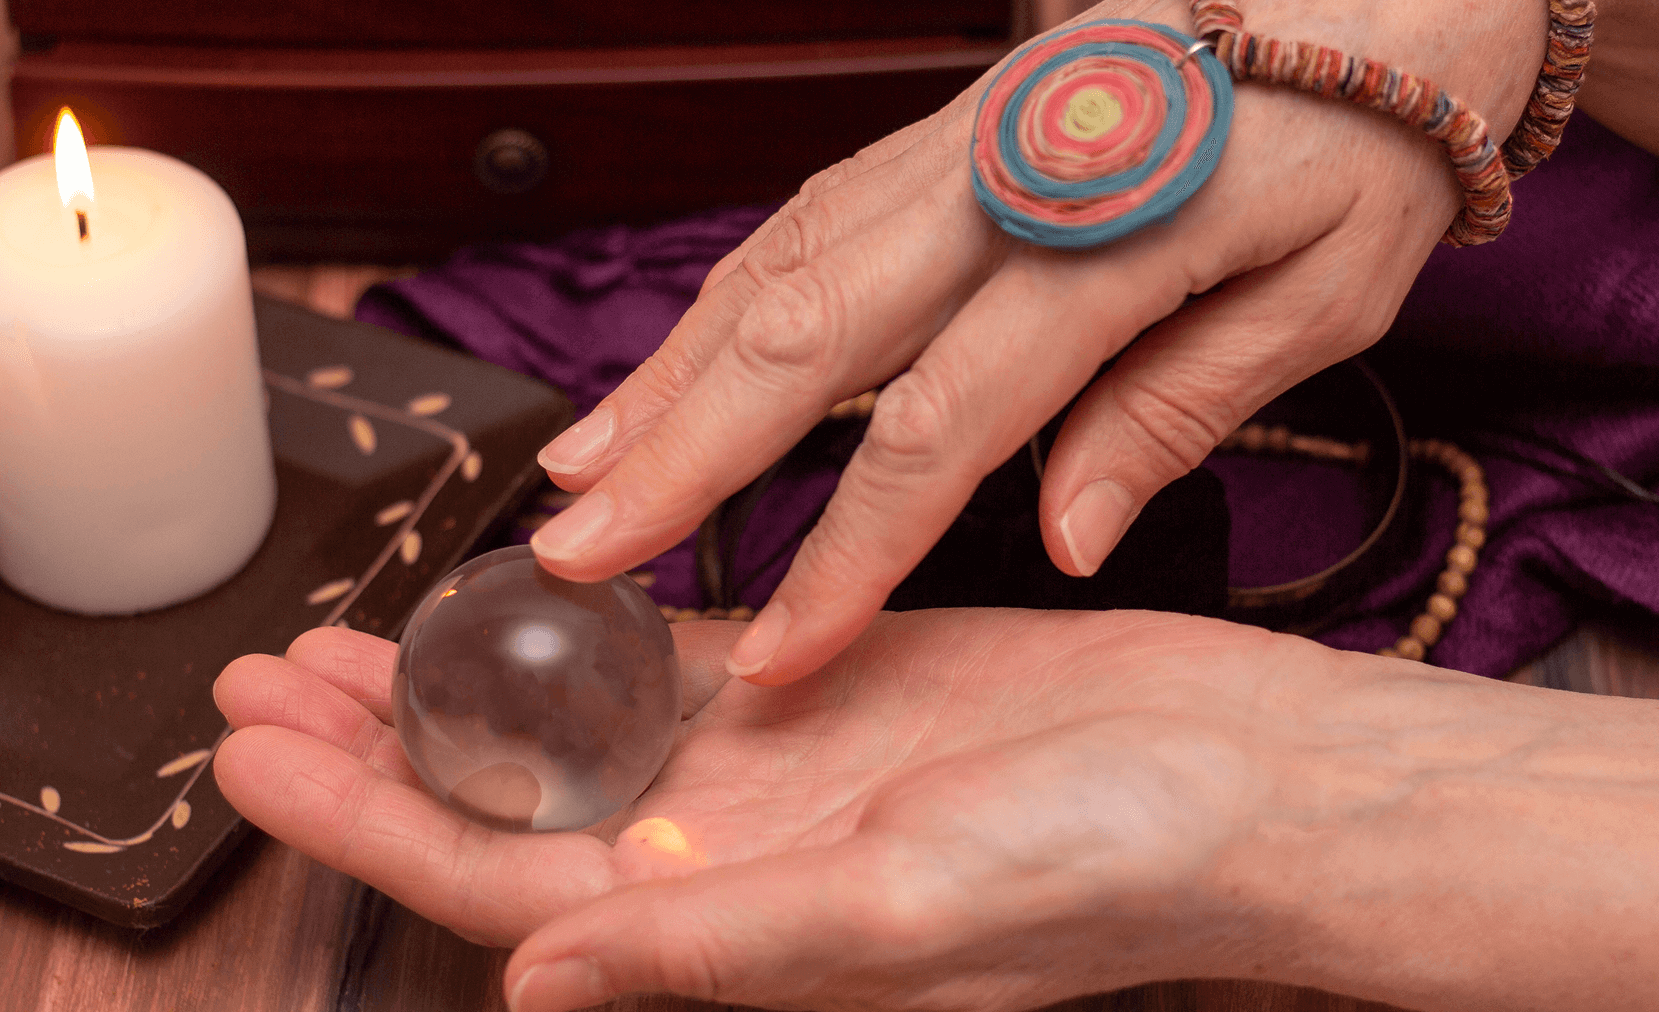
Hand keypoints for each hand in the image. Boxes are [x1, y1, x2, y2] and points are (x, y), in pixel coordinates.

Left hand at [212, 610, 1367, 1009]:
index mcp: (735, 934)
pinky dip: (591, 625)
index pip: (505, 882)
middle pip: (512, 804)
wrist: (1240, 775)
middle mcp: (736, 861)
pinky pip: (677, 658)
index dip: (369, 823)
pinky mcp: (830, 684)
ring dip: (464, 681)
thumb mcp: (904, 910)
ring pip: (575, 725)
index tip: (257, 756)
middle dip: (377, 751)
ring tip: (351, 634)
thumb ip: (717, 943)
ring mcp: (779, 771)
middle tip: (263, 677)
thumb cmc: (1107, 861)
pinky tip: (524, 590)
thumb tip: (532, 984)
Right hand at [526, 0, 1543, 684]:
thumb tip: (1065, 537)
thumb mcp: (1322, 299)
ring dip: (670, 374)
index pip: (945, 423)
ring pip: (779, 264)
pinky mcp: (936, 130)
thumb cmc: (1364, 146)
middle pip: (807, 331)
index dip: (851, 547)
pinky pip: (802, 220)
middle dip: (680, 455)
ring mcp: (955, 143)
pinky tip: (669, 368)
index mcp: (1108, 239)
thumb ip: (1175, 412)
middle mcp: (1001, 182)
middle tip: (577, 552)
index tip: (783, 648)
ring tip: (584, 471)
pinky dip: (721, 303)